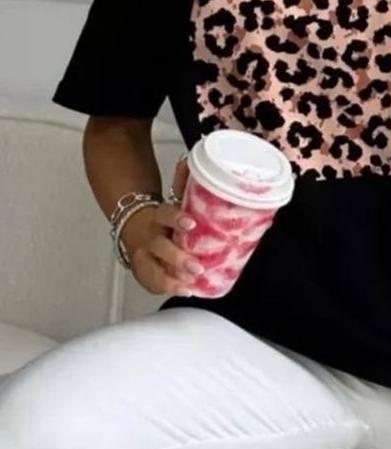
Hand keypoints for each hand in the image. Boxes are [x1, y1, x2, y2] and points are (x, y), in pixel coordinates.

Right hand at [120, 155, 200, 295]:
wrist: (136, 228)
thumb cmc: (163, 216)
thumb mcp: (174, 198)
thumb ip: (182, 181)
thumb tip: (191, 158)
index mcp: (158, 217)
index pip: (165, 214)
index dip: (177, 219)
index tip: (191, 224)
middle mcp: (149, 238)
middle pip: (159, 247)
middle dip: (177, 257)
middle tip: (196, 265)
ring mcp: (144, 257)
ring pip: (152, 269)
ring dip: (172, 278)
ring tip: (190, 283)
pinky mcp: (145, 273)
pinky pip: (154, 283)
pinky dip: (169, 288)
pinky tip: (185, 291)